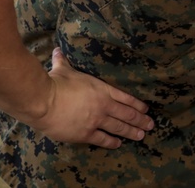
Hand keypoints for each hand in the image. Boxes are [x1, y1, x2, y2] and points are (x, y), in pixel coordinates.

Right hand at [25, 47, 154, 148]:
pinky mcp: (85, 134)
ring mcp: (96, 121)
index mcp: (102, 89)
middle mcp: (103, 105)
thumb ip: (64, 61)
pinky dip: (112, 142)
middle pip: (127, 114)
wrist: (43, 101)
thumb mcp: (63, 69)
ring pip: (119, 128)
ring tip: (141, 135)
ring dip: (132, 132)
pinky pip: (103, 139)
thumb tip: (57, 50)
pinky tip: (118, 144)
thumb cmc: (55, 83)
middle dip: (140, 120)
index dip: (137, 104)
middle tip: (151, 125)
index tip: (146, 109)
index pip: (125, 97)